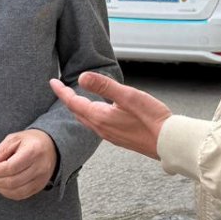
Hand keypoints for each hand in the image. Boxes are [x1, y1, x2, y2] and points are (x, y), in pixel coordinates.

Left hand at [0, 129, 57, 199]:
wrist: (50, 147)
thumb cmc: (30, 141)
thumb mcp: (13, 139)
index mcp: (33, 152)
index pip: (10, 167)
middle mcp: (40, 168)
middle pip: (12, 182)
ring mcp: (41, 180)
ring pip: (15, 191)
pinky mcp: (40, 187)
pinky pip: (20, 195)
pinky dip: (6, 192)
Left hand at [50, 72, 171, 159]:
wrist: (168, 142)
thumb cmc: (152, 119)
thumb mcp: (128, 96)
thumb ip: (104, 85)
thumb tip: (82, 77)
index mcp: (101, 117)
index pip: (73, 102)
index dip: (61, 91)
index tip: (52, 82)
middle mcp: (102, 129)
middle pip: (77, 112)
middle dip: (67, 100)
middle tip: (60, 88)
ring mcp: (110, 135)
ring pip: (86, 120)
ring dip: (78, 108)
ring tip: (74, 98)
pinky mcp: (118, 138)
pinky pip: (96, 126)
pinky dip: (89, 115)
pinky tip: (96, 112)